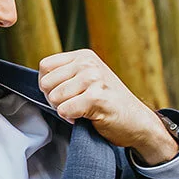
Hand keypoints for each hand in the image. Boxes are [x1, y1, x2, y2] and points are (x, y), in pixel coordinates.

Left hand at [37, 49, 178, 164]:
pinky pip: (65, 110)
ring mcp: (94, 79)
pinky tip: (86, 117)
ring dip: (63, 110)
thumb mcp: (87, 80)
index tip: (63, 95)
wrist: (138, 122)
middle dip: (54, 99)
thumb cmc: (108, 104)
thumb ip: (66, 75)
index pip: (44, 66)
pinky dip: (71, 118)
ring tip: (81, 110)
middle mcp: (88, 63)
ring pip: (54, 97)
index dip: (48, 85)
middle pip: (45, 83)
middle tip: (73, 105)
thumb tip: (40, 82)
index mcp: (83, 56)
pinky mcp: (97, 97)